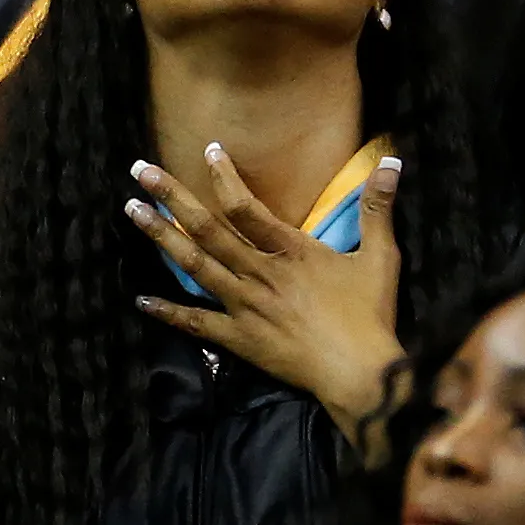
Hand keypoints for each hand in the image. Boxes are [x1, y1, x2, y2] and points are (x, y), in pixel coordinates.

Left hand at [127, 146, 406, 450]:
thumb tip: (393, 160)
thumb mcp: (381, 257)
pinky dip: (168, 311)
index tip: (207, 149)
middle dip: (172, 197)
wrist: (360, 375)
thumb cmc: (370, 315)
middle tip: (139, 171)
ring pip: (195, 266)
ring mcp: (245, 307)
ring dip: (161, 237)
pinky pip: (197, 324)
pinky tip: (141, 299)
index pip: (247, 206)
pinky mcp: (240, 340)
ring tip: (132, 211)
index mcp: (292, 252)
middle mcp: (261, 274)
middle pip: (208, 229)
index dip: (224, 176)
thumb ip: (378, 207)